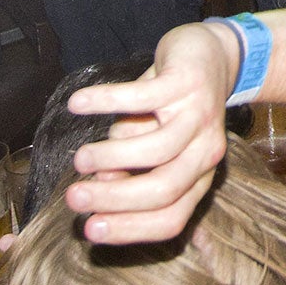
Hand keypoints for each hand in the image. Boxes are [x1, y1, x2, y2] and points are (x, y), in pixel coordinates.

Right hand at [61, 20, 239, 242]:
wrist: (210, 54)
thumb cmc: (171, 110)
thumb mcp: (154, 146)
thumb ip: (130, 171)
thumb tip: (100, 182)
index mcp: (199, 177)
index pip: (171, 218)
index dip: (130, 228)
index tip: (90, 230)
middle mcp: (206, 152)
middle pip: (165, 189)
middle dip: (115, 198)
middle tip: (74, 197)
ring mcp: (199, 116)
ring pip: (158, 148)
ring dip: (112, 156)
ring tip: (80, 158)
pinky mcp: (186, 82)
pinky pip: (142, 96)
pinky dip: (106, 101)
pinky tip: (76, 104)